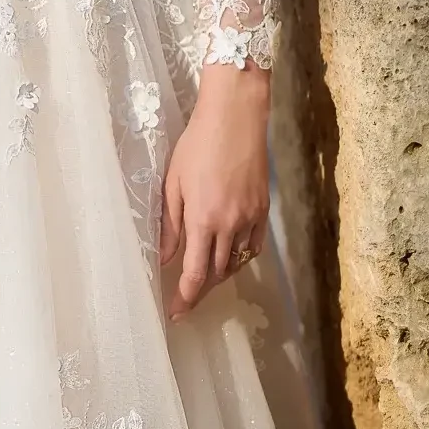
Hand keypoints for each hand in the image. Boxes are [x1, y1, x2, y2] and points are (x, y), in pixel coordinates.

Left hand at [158, 66, 270, 320]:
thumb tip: (164, 256)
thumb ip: (169, 224)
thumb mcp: (173, 183)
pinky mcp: (263, 209)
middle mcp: (230, 225)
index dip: (186, 297)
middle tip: (186, 297)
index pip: (196, 273)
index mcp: (203, 219)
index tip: (175, 311)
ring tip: (204, 279)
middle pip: (218, 273)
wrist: (236, 117)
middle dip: (201, 290)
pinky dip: (241, 258)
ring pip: (237, 262)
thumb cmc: (197, 145)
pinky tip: (230, 257)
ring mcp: (251, 218)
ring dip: (220, 275)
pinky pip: (253, 246)